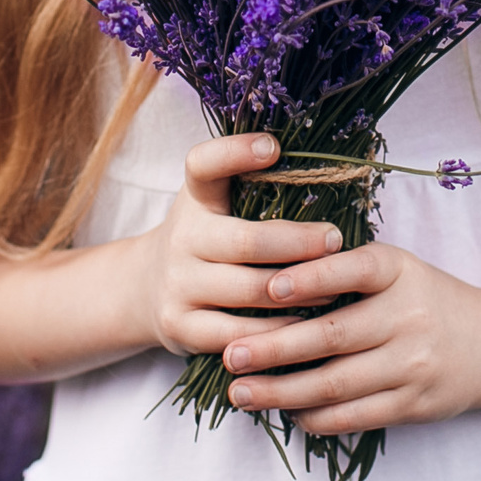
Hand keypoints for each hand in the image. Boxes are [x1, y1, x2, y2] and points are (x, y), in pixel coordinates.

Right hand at [135, 132, 343, 357]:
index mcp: (196, 198)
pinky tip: (305, 323)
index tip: (273, 146)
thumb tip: (328, 171)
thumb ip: (256, 188)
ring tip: (334, 284)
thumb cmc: (207, 238)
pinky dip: (277, 329)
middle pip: (246, 241)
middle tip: (336, 240)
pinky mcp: (180, 326)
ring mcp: (178, 284)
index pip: (204, 165)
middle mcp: (182, 237)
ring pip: (249, 289)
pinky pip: (238, 333)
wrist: (144, 287)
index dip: (235, 152)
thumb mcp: (217, 204)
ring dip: (300, 289)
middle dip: (299, 243)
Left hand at [217, 241, 480, 434]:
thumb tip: (267, 285)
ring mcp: (413, 365)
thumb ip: (344, 272)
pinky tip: (286, 412)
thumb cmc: (425, 300)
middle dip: (275, 348)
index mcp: (400, 272)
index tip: (268, 288)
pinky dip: (314, 417)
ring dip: (282, 392)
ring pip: (336, 385)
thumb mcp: (397, 270)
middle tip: (231, 356)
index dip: (311, 279)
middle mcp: (409, 316)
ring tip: (242, 392)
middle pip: (333, 337)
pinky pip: (354, 416)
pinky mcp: (414, 404)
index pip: (354, 270)